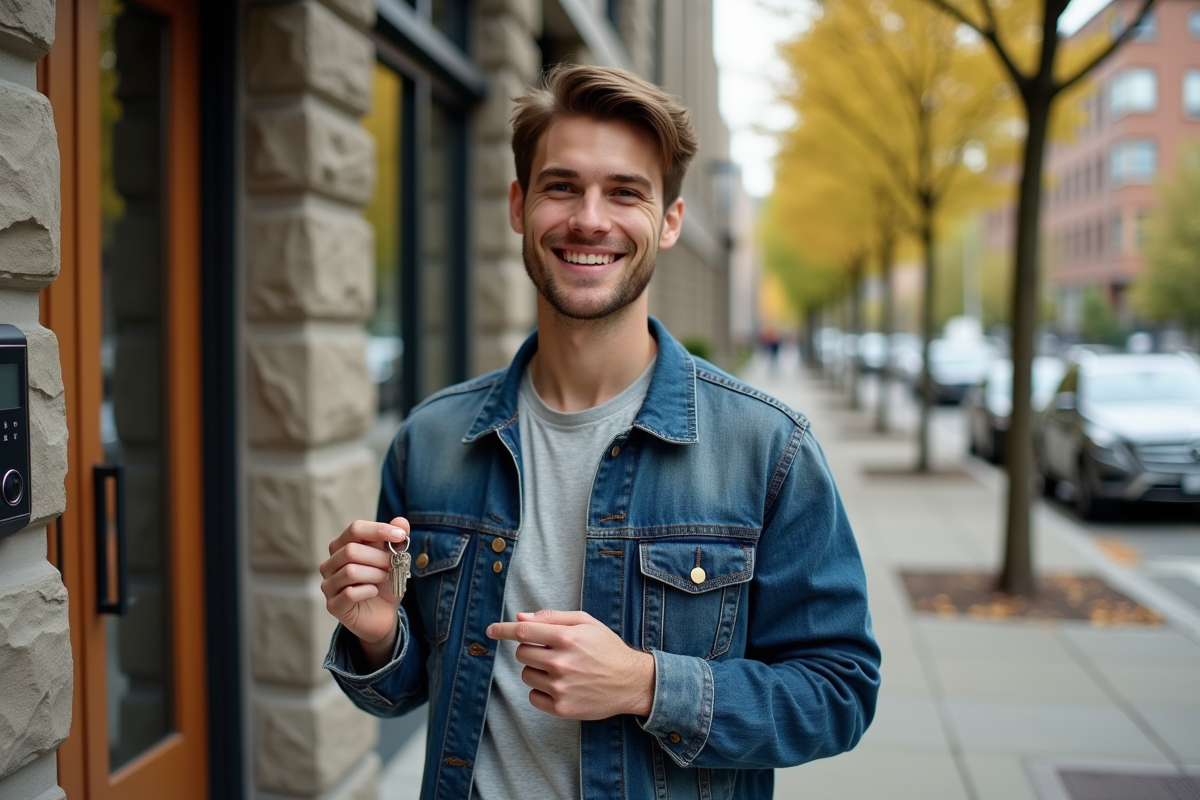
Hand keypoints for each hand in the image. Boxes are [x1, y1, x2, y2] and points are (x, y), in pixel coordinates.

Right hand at [320, 518, 409, 666]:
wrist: (384, 614)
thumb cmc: (384, 582)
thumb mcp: (395, 559)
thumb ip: (396, 539)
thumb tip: (401, 521)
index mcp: (342, 546)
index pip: (355, 529)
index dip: (379, 530)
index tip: (400, 536)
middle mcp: (330, 563)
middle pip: (351, 550)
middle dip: (379, 557)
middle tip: (392, 565)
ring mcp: (328, 584)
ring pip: (351, 571)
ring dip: (376, 574)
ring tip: (384, 578)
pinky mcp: (333, 605)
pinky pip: (350, 593)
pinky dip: (369, 591)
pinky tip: (374, 592)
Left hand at [486, 609, 655, 719]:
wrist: (630, 682)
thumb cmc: (606, 648)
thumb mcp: (585, 623)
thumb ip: (552, 617)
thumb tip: (520, 617)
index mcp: (567, 638)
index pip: (524, 631)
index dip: (504, 629)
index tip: (490, 630)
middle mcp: (562, 662)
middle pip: (522, 653)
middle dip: (530, 649)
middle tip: (549, 651)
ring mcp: (561, 687)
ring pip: (526, 675)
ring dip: (536, 670)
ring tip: (560, 669)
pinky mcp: (562, 708)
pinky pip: (533, 697)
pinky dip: (541, 691)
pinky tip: (560, 686)